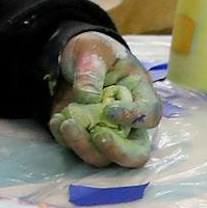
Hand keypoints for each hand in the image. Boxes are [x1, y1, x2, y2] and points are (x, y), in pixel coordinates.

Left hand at [47, 31, 159, 167]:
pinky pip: (77, 150)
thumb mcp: (93, 50)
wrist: (70, 56)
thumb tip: (87, 98)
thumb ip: (91, 72)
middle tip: (99, 136)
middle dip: (119, 151)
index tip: (109, 110)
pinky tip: (56, 121)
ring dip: (85, 146)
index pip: (150, 114)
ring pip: (104, 157)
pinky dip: (66, 141)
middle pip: (136, 152)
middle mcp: (127, 122)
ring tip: (66, 124)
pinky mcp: (84, 138)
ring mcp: (106, 133)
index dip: (135, 118)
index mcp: (139, 93)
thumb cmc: (93, 50)